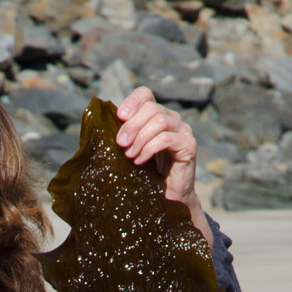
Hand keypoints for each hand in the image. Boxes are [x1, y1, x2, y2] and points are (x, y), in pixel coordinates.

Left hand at [113, 87, 199, 207]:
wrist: (167, 196)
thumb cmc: (147, 172)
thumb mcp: (132, 148)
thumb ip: (123, 134)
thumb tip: (102, 122)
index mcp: (158, 115)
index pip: (146, 94)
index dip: (132, 102)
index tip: (119, 117)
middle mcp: (173, 119)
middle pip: (152, 108)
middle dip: (132, 125)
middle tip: (120, 143)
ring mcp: (183, 131)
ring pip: (160, 121)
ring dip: (140, 138)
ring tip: (129, 154)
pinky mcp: (189, 145)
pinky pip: (167, 139)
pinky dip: (149, 148)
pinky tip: (140, 160)